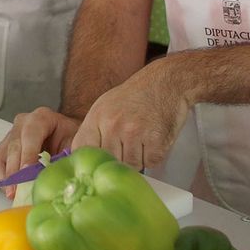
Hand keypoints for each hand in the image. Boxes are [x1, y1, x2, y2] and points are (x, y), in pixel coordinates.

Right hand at [0, 107, 80, 196]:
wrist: (65, 131)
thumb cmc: (70, 136)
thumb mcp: (74, 142)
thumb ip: (68, 155)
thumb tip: (64, 176)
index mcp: (41, 117)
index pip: (31, 134)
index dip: (28, 154)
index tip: (28, 172)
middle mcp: (22, 123)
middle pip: (14, 147)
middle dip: (15, 171)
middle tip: (17, 191)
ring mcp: (11, 134)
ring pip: (1, 155)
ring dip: (5, 176)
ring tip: (12, 194)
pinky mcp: (5, 147)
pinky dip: (1, 177)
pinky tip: (10, 190)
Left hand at [72, 61, 187, 170]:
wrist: (166, 82)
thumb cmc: (135, 97)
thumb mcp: (105, 106)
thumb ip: (94, 132)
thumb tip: (84, 160)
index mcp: (97, 117)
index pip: (82, 150)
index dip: (90, 160)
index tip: (98, 163)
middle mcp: (113, 125)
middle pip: (109, 163)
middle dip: (118, 160)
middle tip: (128, 146)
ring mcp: (134, 133)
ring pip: (131, 166)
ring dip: (138, 159)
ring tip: (142, 139)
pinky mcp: (156, 141)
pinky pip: (150, 163)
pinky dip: (153, 156)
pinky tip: (153, 139)